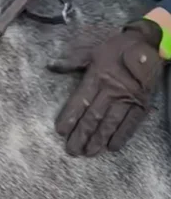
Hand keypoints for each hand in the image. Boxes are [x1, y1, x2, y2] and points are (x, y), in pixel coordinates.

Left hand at [49, 20, 163, 154]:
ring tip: (88, 153)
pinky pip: (131, 123)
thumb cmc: (116, 47)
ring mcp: (128, 99)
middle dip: (81, 135)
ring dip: (99, 139)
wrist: (147, 45)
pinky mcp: (141, 104)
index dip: (70, 117)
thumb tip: (51, 66)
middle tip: (72, 150)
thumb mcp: (92, 49)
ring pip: (110, 123)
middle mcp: (111, 90)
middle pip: (93, 116)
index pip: (80, 101)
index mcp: (97, 77)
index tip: (61, 131)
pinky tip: (112, 147)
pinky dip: (122, 136)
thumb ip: (72, 61)